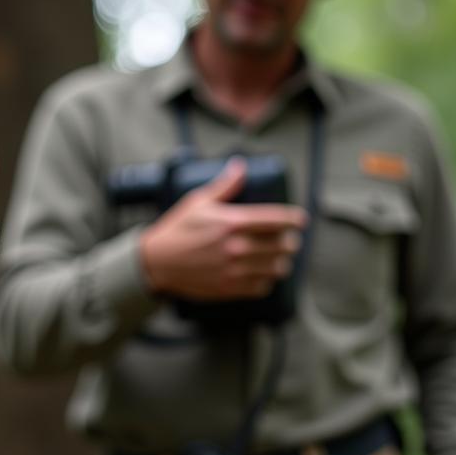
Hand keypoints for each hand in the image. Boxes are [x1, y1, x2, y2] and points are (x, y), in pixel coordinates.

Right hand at [139, 158, 307, 300]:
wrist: (156, 262)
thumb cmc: (177, 229)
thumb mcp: (198, 202)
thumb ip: (225, 186)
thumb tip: (241, 166)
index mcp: (232, 222)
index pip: (278, 220)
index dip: (294, 219)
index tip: (299, 220)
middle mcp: (237, 247)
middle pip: (283, 245)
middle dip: (290, 242)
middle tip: (288, 240)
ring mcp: (234, 270)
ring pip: (277, 268)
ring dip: (281, 262)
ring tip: (278, 258)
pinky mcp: (229, 288)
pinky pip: (262, 286)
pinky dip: (266, 280)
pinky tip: (262, 274)